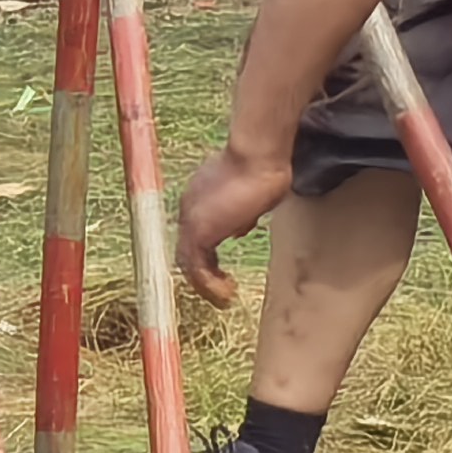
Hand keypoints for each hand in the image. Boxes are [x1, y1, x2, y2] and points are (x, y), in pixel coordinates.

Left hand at [172, 136, 291, 307]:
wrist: (258, 156)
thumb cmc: (263, 168)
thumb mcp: (251, 195)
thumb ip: (240, 213)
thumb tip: (239, 228)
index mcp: (199, 197)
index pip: (196, 233)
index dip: (207, 255)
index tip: (220, 269)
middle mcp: (189, 208)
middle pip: (188, 250)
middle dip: (204, 273)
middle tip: (221, 287)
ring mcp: (190, 220)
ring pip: (188, 263)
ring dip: (206, 284)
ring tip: (225, 296)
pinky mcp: (198, 232)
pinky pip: (197, 270)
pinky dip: (209, 286)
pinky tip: (227, 292)